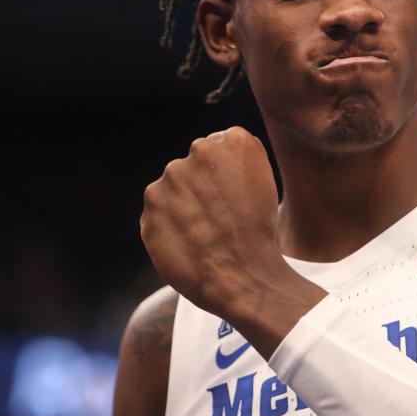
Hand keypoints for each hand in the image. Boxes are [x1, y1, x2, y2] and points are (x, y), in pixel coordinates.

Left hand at [139, 126, 283, 318]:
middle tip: (218, 216)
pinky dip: (168, 227)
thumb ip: (239, 159)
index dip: (224, 175)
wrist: (239, 275)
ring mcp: (171, 178)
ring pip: (172, 189)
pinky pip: (157, 214)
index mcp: (233, 140)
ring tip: (203, 233)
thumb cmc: (258, 233)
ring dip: (181, 206)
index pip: (218, 147)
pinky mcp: (151, 207)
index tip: (232, 195)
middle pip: (192, 166)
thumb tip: (220, 158)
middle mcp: (199, 151)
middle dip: (199, 187)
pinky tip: (188, 242)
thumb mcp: (265, 184)